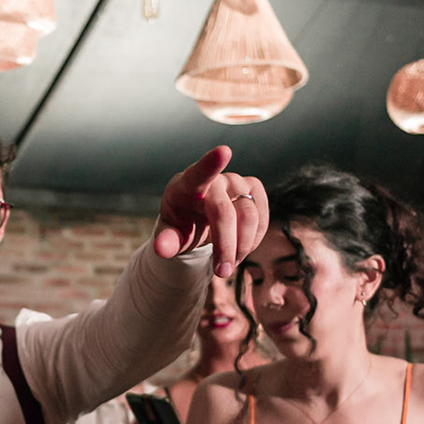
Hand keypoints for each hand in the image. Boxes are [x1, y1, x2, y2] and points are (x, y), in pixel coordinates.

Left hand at [152, 147, 268, 278]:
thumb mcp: (169, 235)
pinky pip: (263, 217)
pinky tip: (241, 248)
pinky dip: (254, 239)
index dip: (211, 162)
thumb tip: (160, 249)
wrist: (198, 218)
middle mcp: (215, 179)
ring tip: (228, 263)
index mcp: (187, 185)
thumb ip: (165, 241)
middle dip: (226, 247)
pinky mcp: (254, 189)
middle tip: (222, 272)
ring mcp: (237, 181)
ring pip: (250, 217)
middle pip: (226, 213)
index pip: (200, 172)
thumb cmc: (181, 224)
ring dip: (242, 247)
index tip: (224, 151)